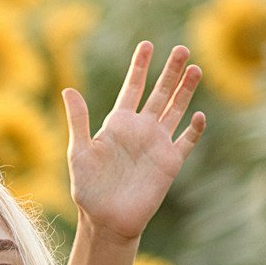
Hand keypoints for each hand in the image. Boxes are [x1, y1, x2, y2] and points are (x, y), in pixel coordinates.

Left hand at [65, 41, 205, 242]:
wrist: (106, 220)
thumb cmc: (88, 188)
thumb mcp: (79, 151)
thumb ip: (78, 120)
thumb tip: (68, 89)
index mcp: (118, 124)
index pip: (132, 88)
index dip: (139, 67)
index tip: (146, 45)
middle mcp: (141, 129)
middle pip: (160, 93)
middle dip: (170, 71)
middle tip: (181, 48)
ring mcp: (158, 143)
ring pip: (176, 110)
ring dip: (185, 90)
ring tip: (195, 68)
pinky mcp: (171, 161)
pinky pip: (187, 140)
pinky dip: (194, 128)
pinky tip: (197, 115)